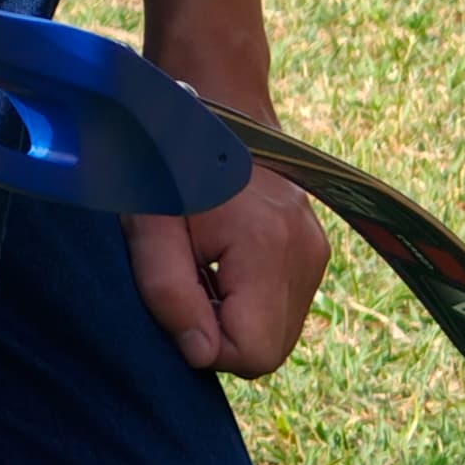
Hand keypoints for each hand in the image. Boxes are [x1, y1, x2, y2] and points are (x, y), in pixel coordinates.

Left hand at [125, 158, 327, 376]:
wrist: (213, 109)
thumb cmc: (167, 164)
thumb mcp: (148, 226)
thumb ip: (168, 292)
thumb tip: (201, 354)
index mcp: (267, 246)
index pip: (254, 353)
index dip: (207, 346)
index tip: (178, 302)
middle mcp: (306, 254)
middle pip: (270, 351)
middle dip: (221, 335)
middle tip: (187, 283)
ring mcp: (316, 252)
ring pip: (278, 334)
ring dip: (235, 319)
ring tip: (203, 268)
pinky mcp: (315, 251)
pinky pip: (284, 308)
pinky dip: (251, 302)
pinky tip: (223, 264)